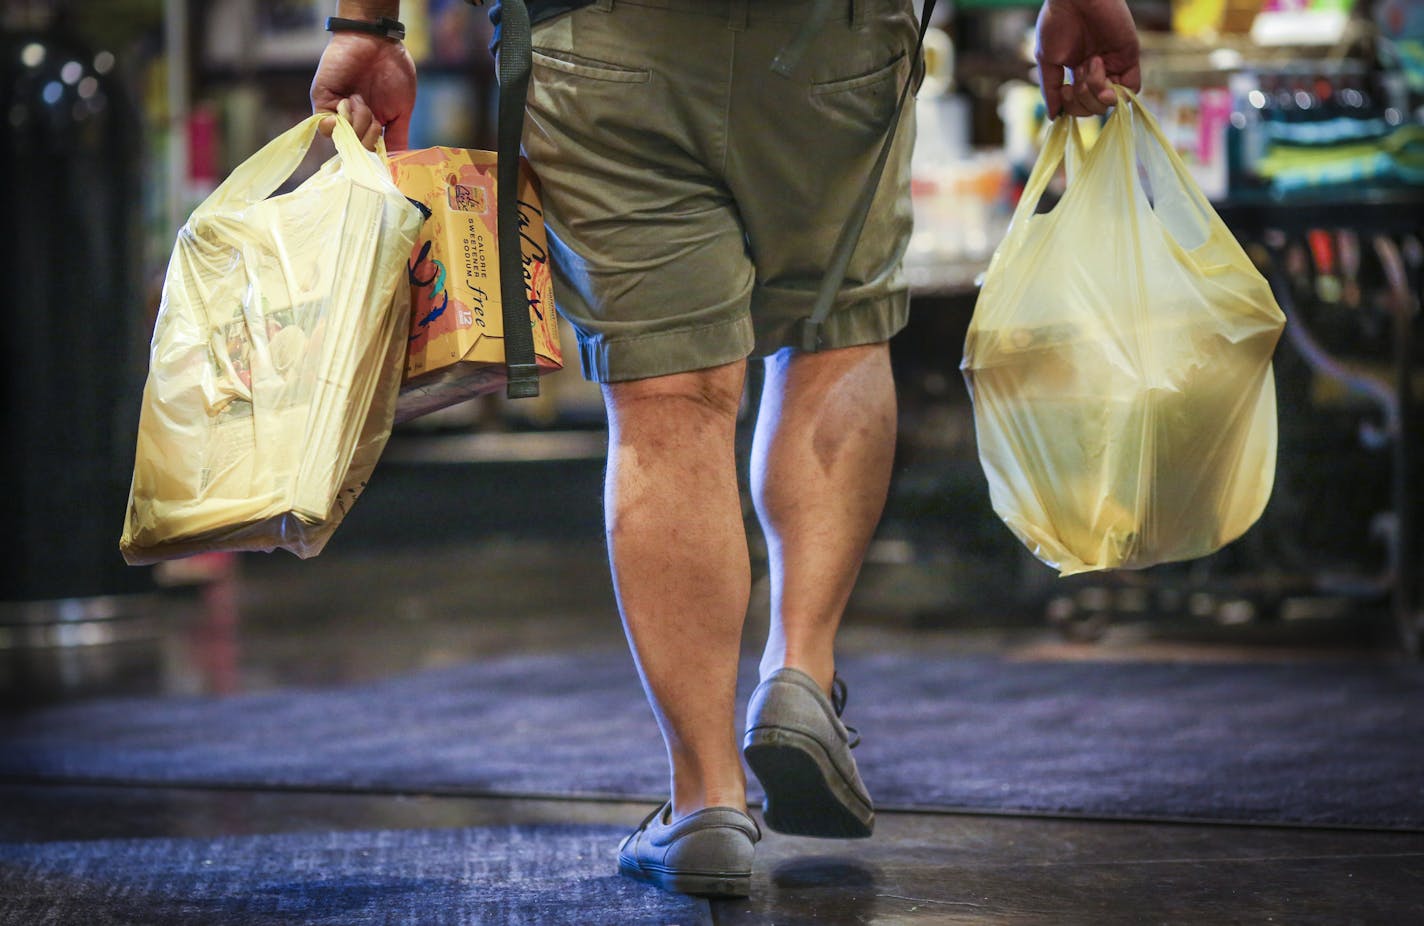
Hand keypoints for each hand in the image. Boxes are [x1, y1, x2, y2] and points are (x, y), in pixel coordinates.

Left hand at [310, 32, 416, 149]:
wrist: (378, 42)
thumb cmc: (394, 71)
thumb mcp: (402, 110)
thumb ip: (397, 136)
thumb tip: (395, 161)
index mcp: (372, 124)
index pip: (368, 151)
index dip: (373, 153)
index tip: (381, 145)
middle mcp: (353, 121)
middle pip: (355, 149)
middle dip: (367, 137)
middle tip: (375, 118)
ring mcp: (336, 112)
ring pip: (342, 139)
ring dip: (356, 124)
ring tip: (361, 101)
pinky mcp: (321, 101)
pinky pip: (324, 126)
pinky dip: (338, 121)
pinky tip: (347, 103)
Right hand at [1035, 0, 1140, 118]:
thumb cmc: (1057, 21)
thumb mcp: (1047, 59)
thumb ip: (1051, 88)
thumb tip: (1054, 117)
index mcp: (1077, 72)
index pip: (1079, 106)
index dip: (1072, 106)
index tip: (1065, 89)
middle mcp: (1097, 71)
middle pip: (1095, 108)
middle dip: (1083, 100)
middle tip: (1078, 75)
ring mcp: (1114, 65)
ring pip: (1110, 102)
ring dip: (1096, 91)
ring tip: (1091, 63)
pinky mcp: (1129, 57)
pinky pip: (1132, 89)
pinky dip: (1117, 92)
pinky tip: (1103, 74)